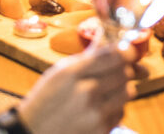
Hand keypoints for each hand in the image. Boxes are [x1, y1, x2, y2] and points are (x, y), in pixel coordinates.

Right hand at [16, 45, 132, 133]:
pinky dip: (115, 107)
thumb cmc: (46, 99)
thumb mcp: (60, 72)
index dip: (127, 52)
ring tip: (108, 89)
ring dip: (122, 88)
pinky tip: (100, 107)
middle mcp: (86, 92)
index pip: (114, 56)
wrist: (34, 132)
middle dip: (124, 69)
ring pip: (128, 92)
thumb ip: (87, 56)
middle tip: (116, 71)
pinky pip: (121, 112)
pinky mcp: (101, 130)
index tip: (129, 52)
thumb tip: (109, 38)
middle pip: (124, 73)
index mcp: (72, 73)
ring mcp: (94, 114)